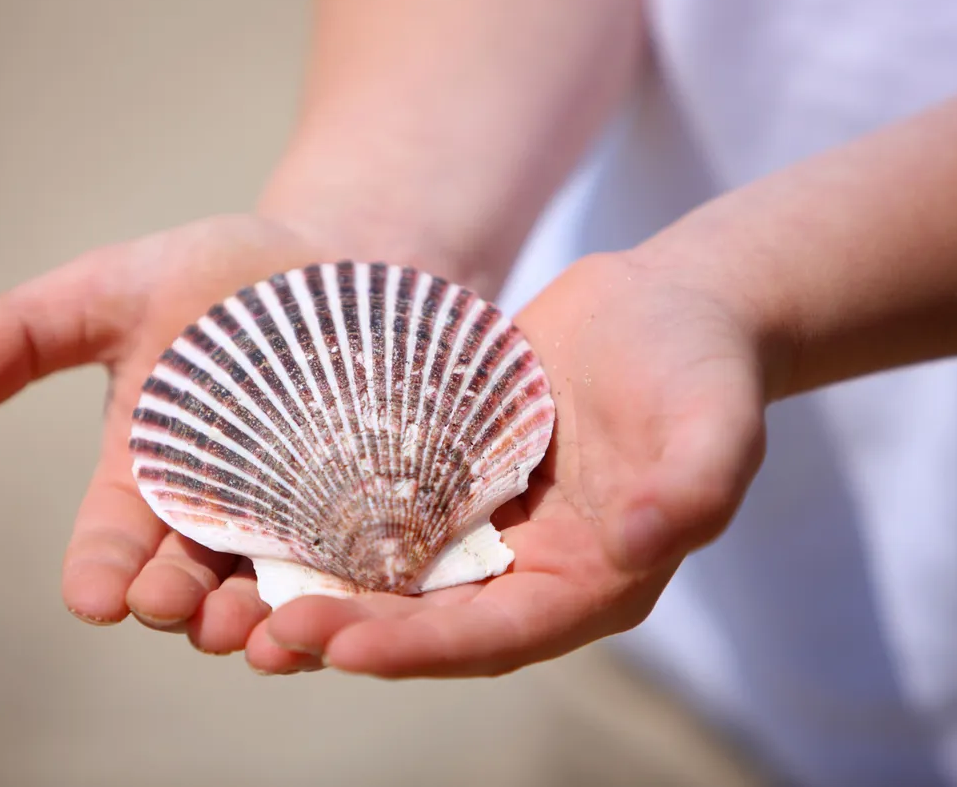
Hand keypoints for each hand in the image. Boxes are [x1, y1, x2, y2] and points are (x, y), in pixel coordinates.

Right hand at [0, 213, 436, 656]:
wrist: (345, 265)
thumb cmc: (228, 277)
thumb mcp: (120, 287)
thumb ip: (27, 333)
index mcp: (145, 477)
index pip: (108, 543)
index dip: (97, 574)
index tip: (93, 596)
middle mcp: (210, 518)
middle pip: (181, 586)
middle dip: (173, 605)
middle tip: (171, 605)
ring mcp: (285, 529)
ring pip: (259, 603)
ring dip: (249, 626)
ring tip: (250, 628)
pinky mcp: (358, 528)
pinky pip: (341, 584)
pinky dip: (332, 610)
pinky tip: (336, 616)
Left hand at [251, 251, 767, 676]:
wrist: (671, 308)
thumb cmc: (703, 366)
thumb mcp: (715, 422)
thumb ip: (691, 486)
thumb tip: (636, 544)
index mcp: (590, 583)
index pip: (495, 634)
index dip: (419, 647)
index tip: (342, 645)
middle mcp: (529, 570)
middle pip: (430, 620)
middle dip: (349, 630)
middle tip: (265, 632)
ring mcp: (488, 527)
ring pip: (395, 575)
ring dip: (324, 589)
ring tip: (240, 599)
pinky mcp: (454, 478)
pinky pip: (386, 510)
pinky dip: (330, 521)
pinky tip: (264, 514)